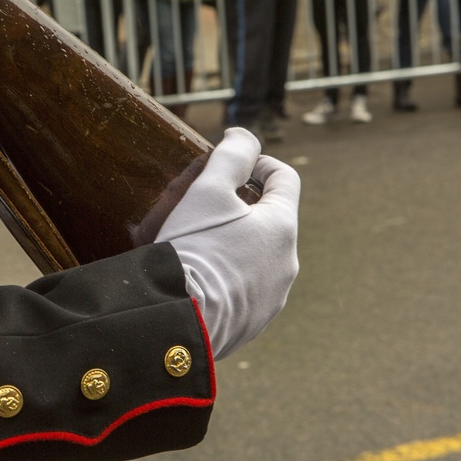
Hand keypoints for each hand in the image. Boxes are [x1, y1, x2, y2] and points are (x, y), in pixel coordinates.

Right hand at [155, 128, 300, 359]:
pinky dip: (228, 278)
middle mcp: (287, 264)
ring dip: (237, 245)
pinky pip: (245, 290)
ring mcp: (272, 298)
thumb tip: (244, 136)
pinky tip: (199, 278)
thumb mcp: (207, 190)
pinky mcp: (252, 324)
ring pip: (259, 258)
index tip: (233, 164)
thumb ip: (232, 155)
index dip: (259, 163)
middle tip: (206, 206)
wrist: (173, 319)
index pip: (285, 179)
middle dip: (243, 208)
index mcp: (282, 227)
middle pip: (270, 221)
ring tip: (199, 246)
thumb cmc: (191, 249)